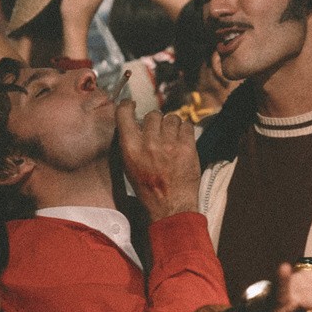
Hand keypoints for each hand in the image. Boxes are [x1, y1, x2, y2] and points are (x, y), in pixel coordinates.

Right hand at [114, 99, 199, 220]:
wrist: (171, 206)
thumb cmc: (149, 189)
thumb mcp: (129, 167)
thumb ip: (130, 144)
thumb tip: (135, 123)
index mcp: (130, 148)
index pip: (124, 113)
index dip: (128, 105)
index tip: (131, 105)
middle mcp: (148, 142)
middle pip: (153, 114)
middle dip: (156, 122)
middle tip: (160, 134)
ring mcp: (169, 144)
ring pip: (172, 118)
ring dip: (172, 126)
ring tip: (172, 140)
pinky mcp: (187, 147)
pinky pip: (187, 125)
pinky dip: (185, 132)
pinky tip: (182, 143)